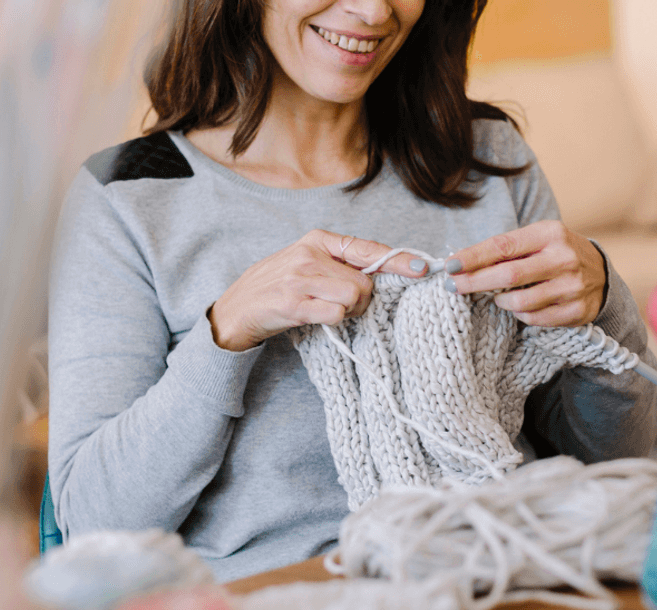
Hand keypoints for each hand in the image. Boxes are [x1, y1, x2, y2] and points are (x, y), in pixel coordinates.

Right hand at [209, 230, 423, 350]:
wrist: (234, 311)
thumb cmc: (277, 288)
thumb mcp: (307, 265)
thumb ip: (340, 264)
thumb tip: (385, 271)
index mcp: (317, 241)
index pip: (367, 248)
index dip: (398, 260)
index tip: (422, 269)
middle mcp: (309, 255)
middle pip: (364, 281)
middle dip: (363, 300)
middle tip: (343, 306)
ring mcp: (299, 279)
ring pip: (354, 297)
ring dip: (348, 312)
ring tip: (327, 312)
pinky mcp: (292, 304)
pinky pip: (335, 314)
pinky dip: (333, 320)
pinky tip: (315, 318)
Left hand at [444, 220, 605, 326]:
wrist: (602, 273)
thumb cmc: (556, 254)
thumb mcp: (537, 239)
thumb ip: (506, 249)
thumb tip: (460, 262)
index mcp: (550, 233)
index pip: (503, 246)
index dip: (473, 257)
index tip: (450, 265)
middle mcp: (563, 258)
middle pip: (508, 275)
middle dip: (475, 282)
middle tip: (453, 286)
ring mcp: (572, 286)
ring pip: (520, 302)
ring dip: (500, 301)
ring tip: (496, 297)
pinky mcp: (577, 310)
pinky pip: (535, 319)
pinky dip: (520, 315)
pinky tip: (519, 307)